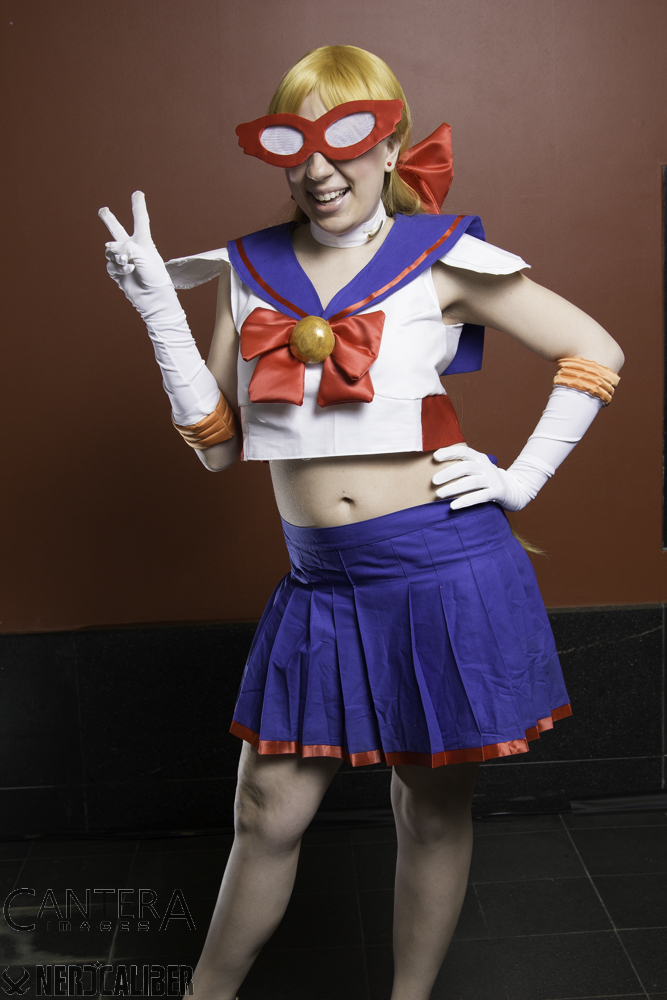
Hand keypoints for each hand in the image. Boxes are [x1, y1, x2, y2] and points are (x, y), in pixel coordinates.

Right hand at [98, 191, 170, 306]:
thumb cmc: (153, 274)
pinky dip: (117, 267)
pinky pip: (110, 264)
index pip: (140, 219)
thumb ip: (124, 246)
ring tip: (128, 263)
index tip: (138, 193)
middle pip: (117, 229)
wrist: (151, 296)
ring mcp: (123, 259)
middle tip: (103, 210)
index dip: (138, 205)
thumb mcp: (142, 254)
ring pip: (110, 249)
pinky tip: (128, 271)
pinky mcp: (117, 271)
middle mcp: (132, 247)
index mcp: (143, 240)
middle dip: (109, 220)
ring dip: (117, 255)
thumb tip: (109, 249)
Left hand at [432, 444, 533, 510]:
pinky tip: (453, 506)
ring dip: (453, 488)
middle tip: (434, 481)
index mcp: (479, 458)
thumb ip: (462, 466)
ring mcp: (493, 479)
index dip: (449, 452)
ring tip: (439, 494)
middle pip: (466, 467)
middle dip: (448, 474)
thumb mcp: (477, 469)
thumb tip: (435, 465)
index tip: (435, 457)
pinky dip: (466, 501)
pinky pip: (480, 496)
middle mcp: (486, 467)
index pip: (464, 452)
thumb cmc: (487, 480)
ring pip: (471, 482)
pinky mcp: (497, 492)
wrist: (513, 490)